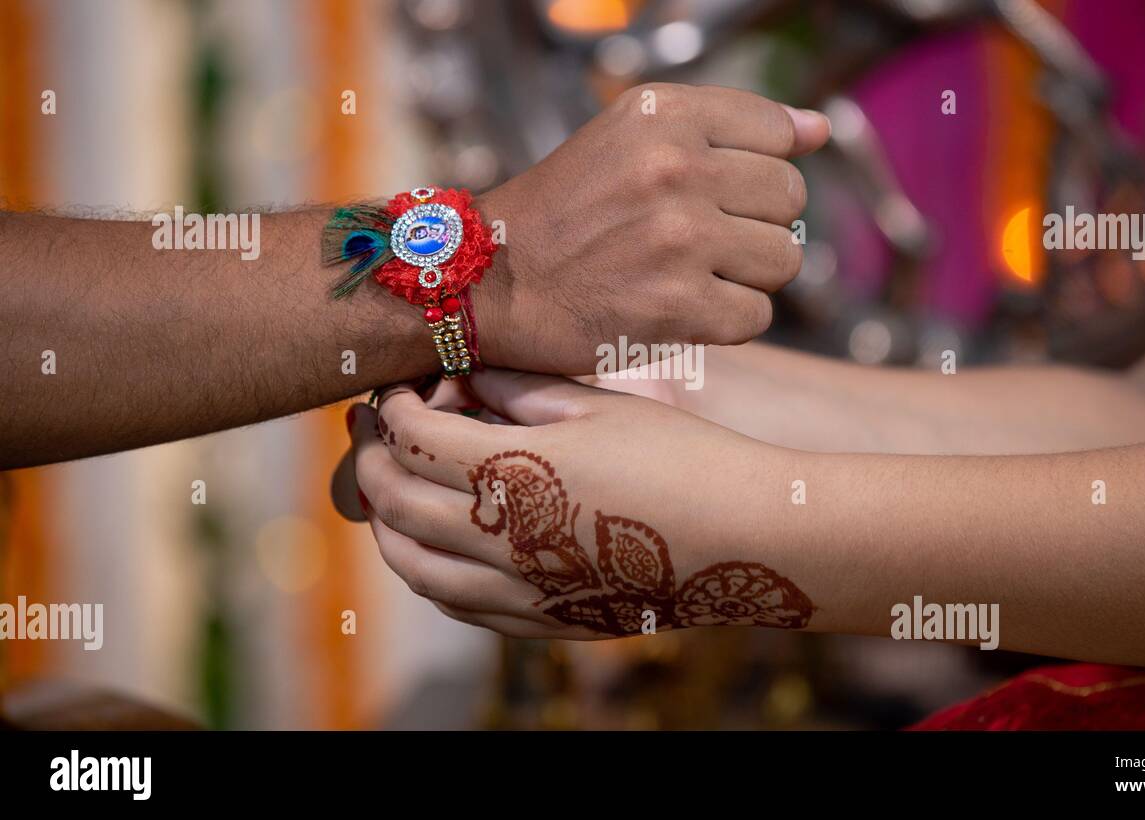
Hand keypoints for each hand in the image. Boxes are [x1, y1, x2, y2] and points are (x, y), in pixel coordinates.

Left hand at [337, 369, 818, 638]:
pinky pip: (458, 606)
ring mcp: (521, 589)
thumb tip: (464, 377)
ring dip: (386, 523)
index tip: (397, 390)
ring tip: (390, 490)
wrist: (749, 538)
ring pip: (413, 566)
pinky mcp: (545, 620)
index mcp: (514, 472)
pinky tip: (438, 547)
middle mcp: (502, 539)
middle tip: (373, 431)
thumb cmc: (683, 457)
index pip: (412, 440)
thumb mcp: (599, 405)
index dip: (392, 410)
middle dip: (371, 461)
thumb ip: (519, 389)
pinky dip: (429, 572)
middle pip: (394, 503)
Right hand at [471, 84, 829, 374]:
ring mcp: (680, 239)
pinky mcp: (681, 306)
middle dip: (754, 224)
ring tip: (692, 276)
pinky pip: (757, 316)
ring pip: (784, 259)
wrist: (488, 283)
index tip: (715, 193)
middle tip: (700, 242)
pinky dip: (725, 322)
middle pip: (789, 198)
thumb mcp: (630, 137)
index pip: (779, 134)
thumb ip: (725, 126)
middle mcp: (675, 167)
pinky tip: (681, 311)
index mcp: (664, 114)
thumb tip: (820, 128)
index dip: (756, 171)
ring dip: (746, 276)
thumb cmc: (565, 211)